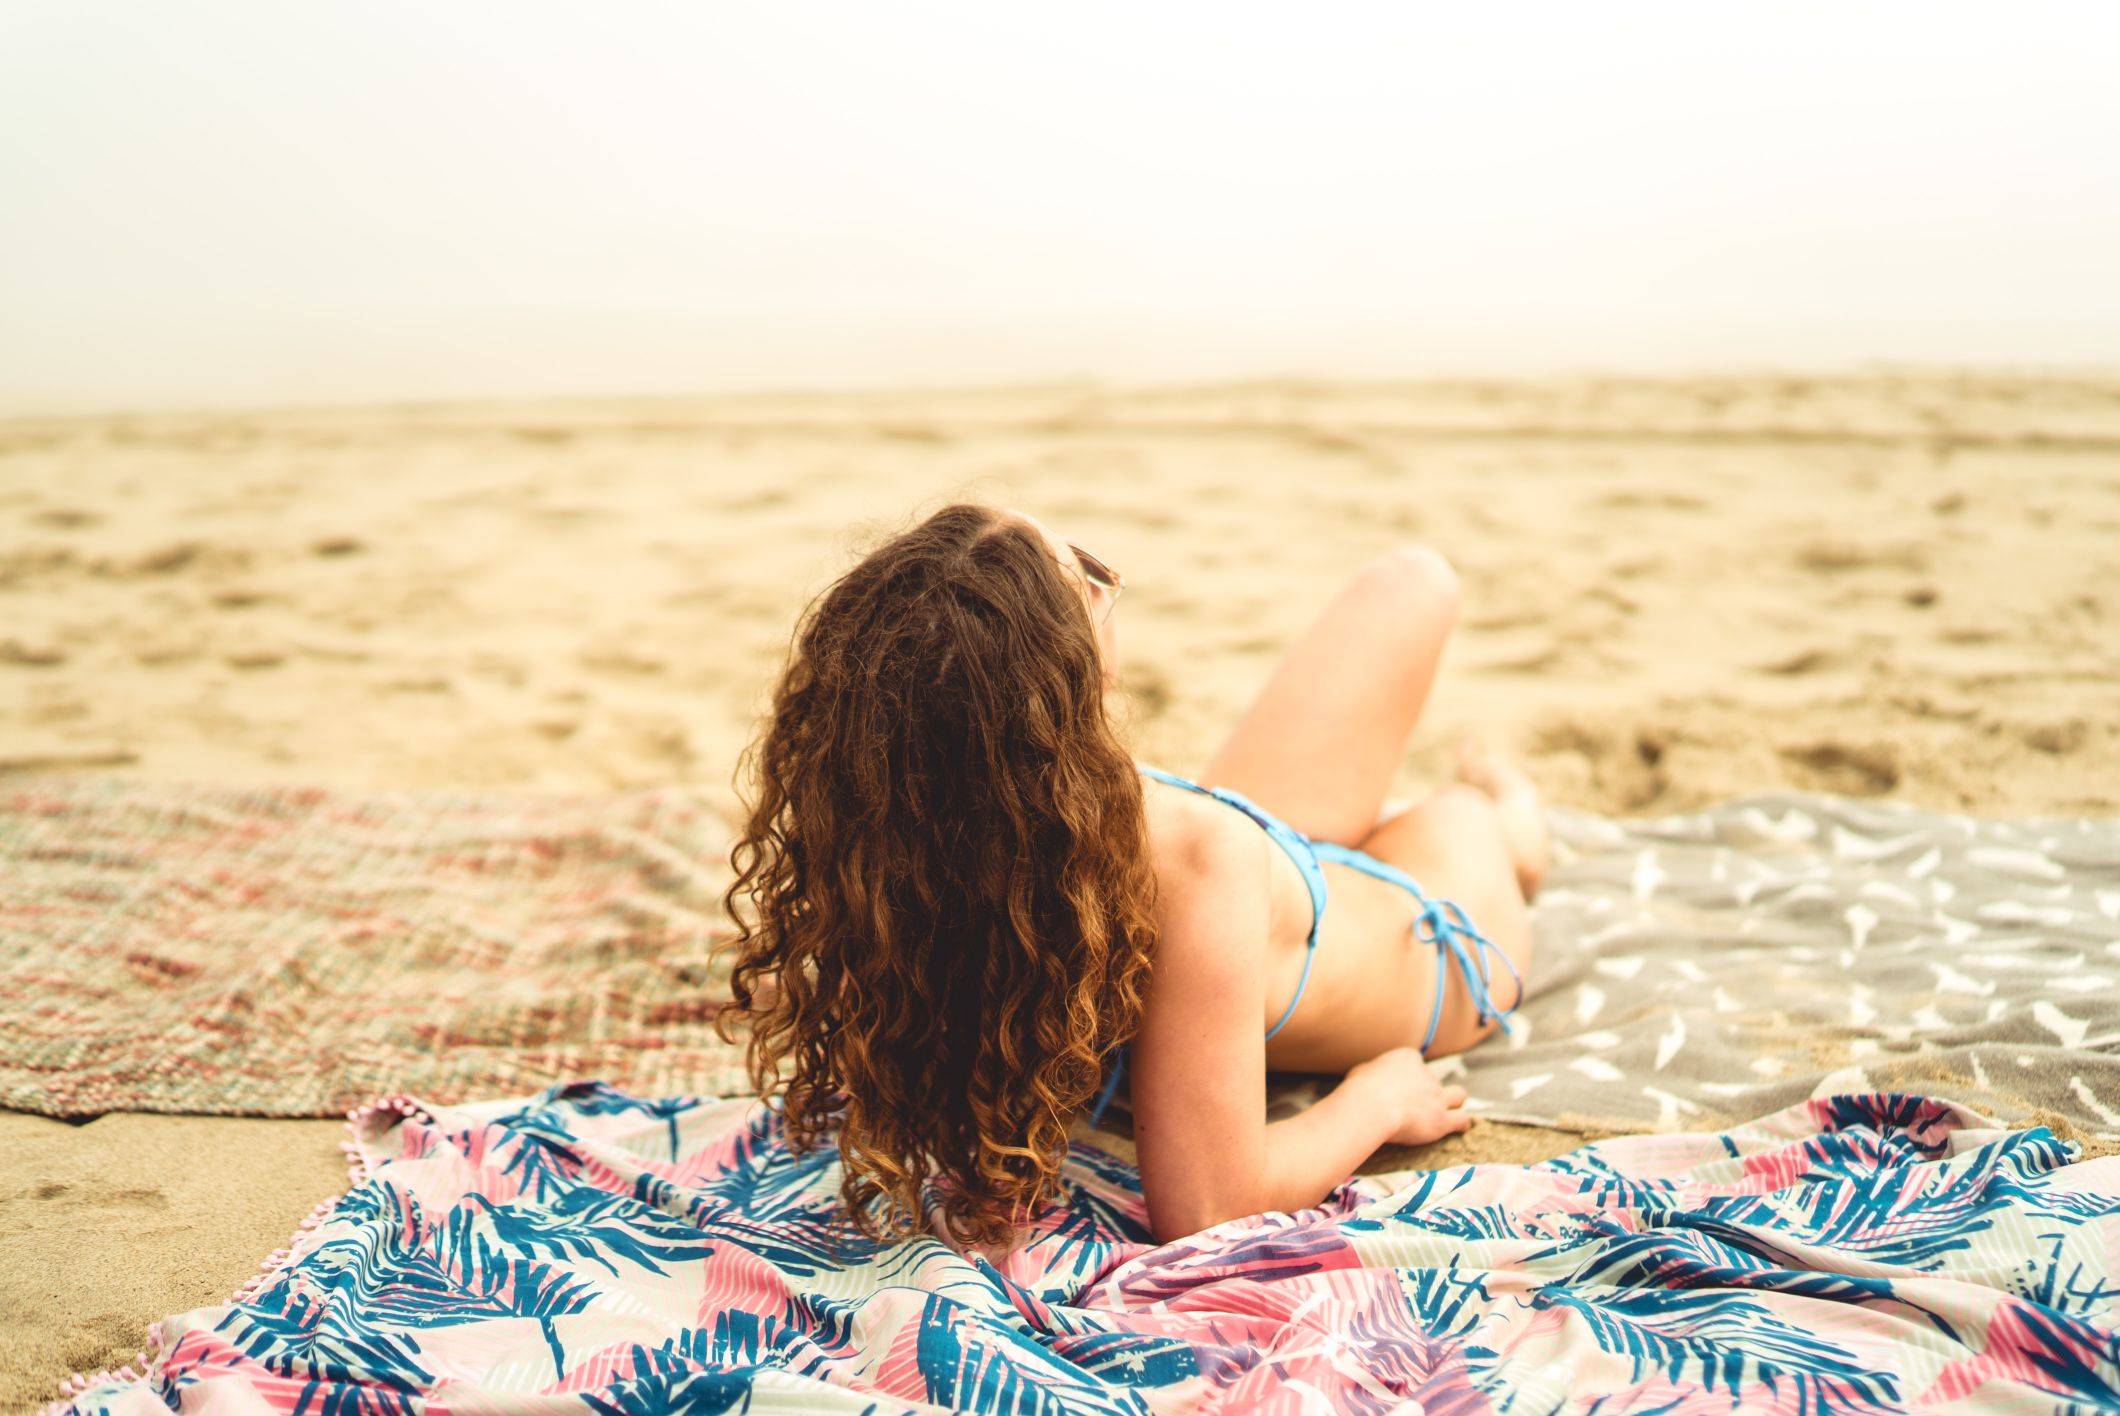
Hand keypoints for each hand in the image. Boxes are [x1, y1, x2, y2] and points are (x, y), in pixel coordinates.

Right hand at [1346, 1046, 1470, 1146]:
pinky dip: (1462, 1124)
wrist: (1370, 1106)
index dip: (1409, 1075)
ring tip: (1449, 1111)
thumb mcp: (1361, 1071)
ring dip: (1454, 1102)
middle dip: (1428, 1091)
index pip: (1416, 1063)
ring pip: (1458, 1095)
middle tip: (1416, 1104)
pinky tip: (1461, 1128)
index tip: (1400, 1087)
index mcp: (1408, 1058)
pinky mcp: (1442, 1119)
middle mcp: (1426, 1074)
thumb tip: (1371, 1075)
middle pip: (1434, 1080)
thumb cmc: (1359, 1089)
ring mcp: (1437, 1096)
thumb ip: (1373, 1071)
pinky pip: (1463, 1119)